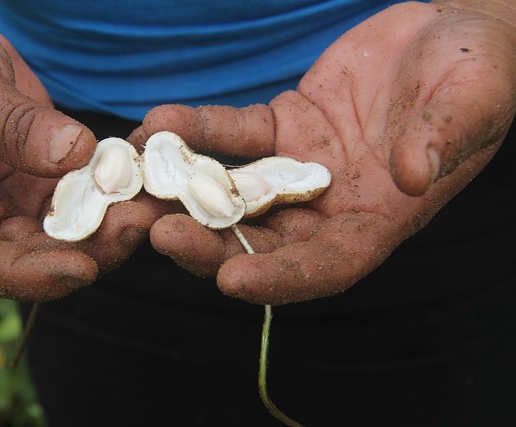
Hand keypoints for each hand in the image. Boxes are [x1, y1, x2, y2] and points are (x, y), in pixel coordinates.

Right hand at [0, 5, 155, 299]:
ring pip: (72, 229)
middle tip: (139, 223)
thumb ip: (10, 124)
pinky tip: (145, 170)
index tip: (83, 268)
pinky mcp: (48, 176)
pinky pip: (87, 191)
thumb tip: (73, 154)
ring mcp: (19, 198)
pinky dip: (116, 186)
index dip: (32, 276)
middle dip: (92, 248)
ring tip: (154, 198)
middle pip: (39, 255)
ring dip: (114, 221)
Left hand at [131, 2, 515, 304]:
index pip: (328, 265)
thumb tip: (413, 175)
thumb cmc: (477, 70)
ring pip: (237, 193)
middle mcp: (331, 204)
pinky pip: (235, 133)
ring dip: (187, 191)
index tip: (233, 281)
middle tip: (160, 235)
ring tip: (140, 183)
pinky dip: (199, 130)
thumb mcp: (472, 101)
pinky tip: (161, 122)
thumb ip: (443, 140)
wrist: (448, 30)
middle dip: (212, 244)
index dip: (282, 278)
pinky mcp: (283, 126)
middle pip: (264, 241)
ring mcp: (300, 166)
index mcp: (379, 218)